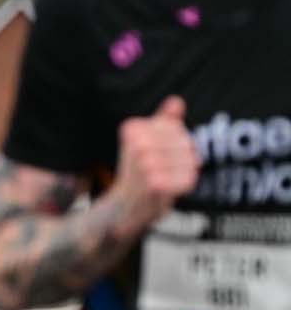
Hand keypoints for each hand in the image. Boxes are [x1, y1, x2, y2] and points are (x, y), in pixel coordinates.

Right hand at [113, 97, 199, 229]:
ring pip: (189, 160)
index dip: (175, 142)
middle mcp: (137, 144)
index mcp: (133, 129)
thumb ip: (162, 122)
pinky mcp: (155, 183)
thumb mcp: (143, 144)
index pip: (175, 127)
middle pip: (185, 142)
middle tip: (163, 170)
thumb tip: (176, 101)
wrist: (120, 208)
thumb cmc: (135, 173)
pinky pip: (187, 178)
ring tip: (165, 179)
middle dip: (181, 158)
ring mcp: (146, 163)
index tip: (157, 154)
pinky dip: (183, 186)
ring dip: (182, 173)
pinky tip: (167, 189)